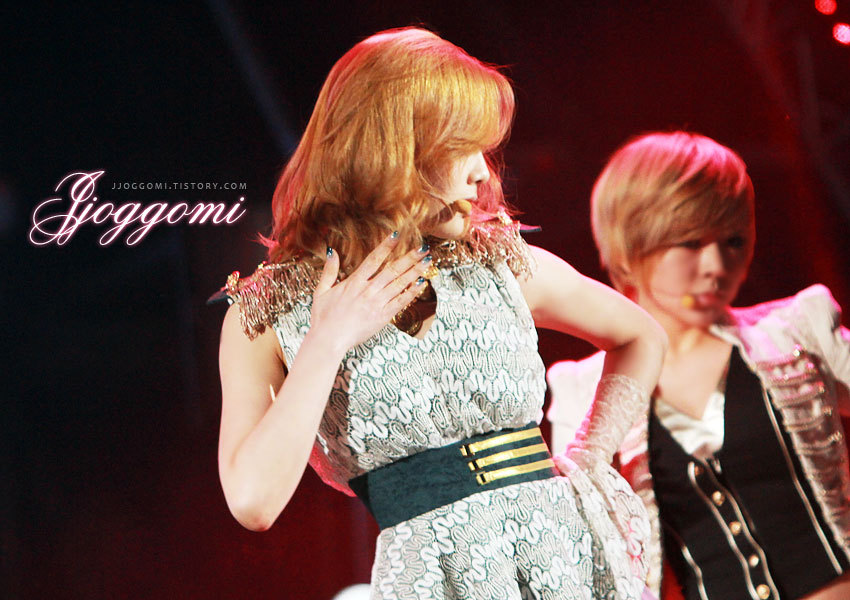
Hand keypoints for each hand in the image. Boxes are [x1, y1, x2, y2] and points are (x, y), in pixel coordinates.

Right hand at [308, 233, 430, 353]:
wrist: (329, 340)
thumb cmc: (323, 318)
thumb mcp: (322, 291)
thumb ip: (329, 271)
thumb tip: (332, 252)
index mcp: (354, 282)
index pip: (374, 259)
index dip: (386, 246)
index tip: (397, 235)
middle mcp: (368, 290)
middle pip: (393, 270)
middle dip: (410, 258)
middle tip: (423, 248)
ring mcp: (377, 303)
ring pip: (400, 284)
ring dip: (415, 272)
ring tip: (428, 262)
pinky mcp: (382, 317)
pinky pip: (401, 302)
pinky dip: (412, 292)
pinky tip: (422, 283)